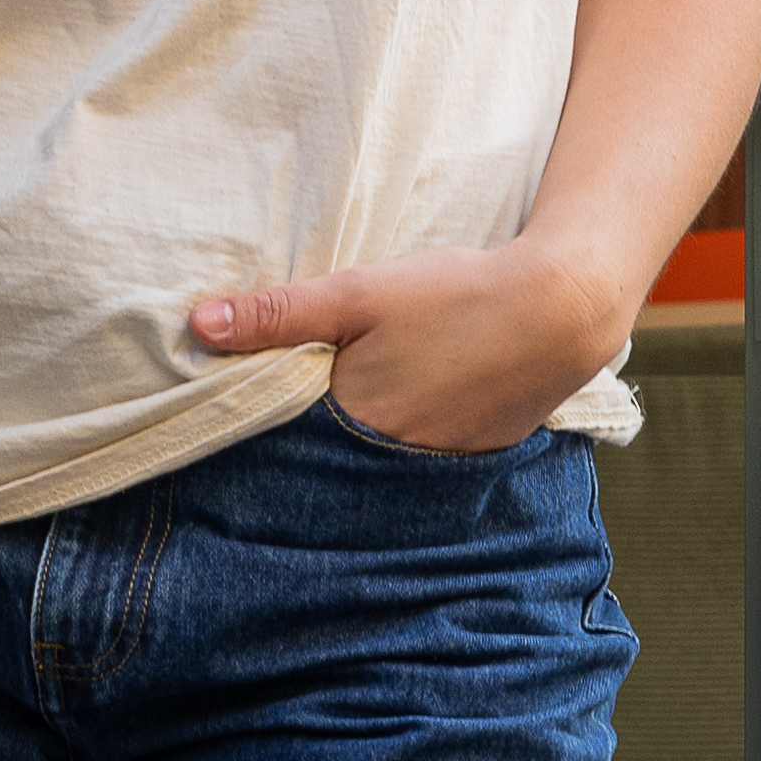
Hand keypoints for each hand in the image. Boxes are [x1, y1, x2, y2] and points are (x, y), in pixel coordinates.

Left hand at [193, 240, 624, 454]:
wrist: (563, 310)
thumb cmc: (456, 296)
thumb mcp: (359, 292)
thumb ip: (279, 313)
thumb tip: (196, 325)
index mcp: (353, 426)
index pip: (284, 444)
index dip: (262, 426)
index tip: (244, 406)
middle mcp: (389, 463)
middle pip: (327, 458)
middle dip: (306, 439)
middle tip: (300, 401)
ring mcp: (436, 468)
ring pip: (372, 461)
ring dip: (357, 440)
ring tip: (356, 400)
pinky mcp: (473, 459)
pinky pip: (418, 459)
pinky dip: (406, 437)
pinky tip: (411, 402)